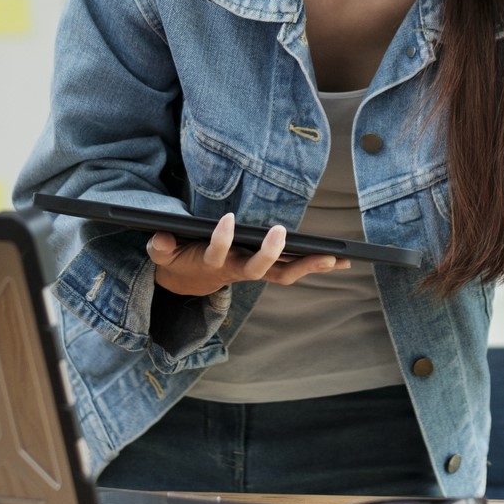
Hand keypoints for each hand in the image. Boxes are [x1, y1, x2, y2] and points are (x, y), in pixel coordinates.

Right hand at [146, 212, 351, 296]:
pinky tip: (342, 261)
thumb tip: (160, 236)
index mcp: (213, 264)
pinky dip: (317, 266)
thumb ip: (161, 247)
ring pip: (283, 274)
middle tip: (282, 232)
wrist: (188, 284)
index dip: (221, 239)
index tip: (226, 219)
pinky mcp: (269, 271)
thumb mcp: (165, 255)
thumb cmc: (180, 261)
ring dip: (308, 266)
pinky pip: (295, 271)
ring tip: (335, 258)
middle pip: (258, 269)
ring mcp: (255, 272)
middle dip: (271, 253)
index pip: (216, 253)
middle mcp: (238, 270)